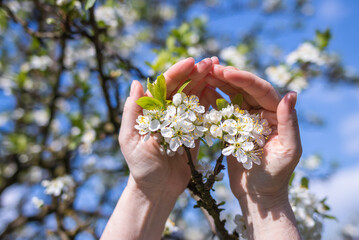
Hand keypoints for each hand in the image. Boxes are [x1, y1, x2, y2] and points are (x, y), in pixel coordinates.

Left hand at [119, 57, 215, 199]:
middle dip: (196, 73)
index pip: (164, 86)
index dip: (177, 73)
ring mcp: (182, 121)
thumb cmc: (141, 166)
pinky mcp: (194, 132)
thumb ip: (132, 112)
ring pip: (195, 97)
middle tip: (212, 61)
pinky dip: (212, 101)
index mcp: (152, 110)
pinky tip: (222, 90)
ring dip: (206, 82)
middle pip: (183, 87)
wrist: (158, 188)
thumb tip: (136, 82)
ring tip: (220, 70)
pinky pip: (203, 114)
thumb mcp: (130, 139)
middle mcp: (167, 112)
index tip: (191, 61)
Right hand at [205, 62, 301, 238]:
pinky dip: (211, 102)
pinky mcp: (232, 129)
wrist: (258, 195)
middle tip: (209, 67)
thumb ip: (289, 122)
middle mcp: (261, 113)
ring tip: (203, 75)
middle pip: (244, 89)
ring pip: (231, 97)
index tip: (226, 71)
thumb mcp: (288, 150)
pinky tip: (200, 93)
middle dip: (227, 77)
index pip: (261, 90)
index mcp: (276, 114)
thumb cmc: (277, 175)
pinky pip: (222, 111)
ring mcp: (245, 120)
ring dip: (218, 85)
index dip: (244, 79)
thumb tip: (291, 94)